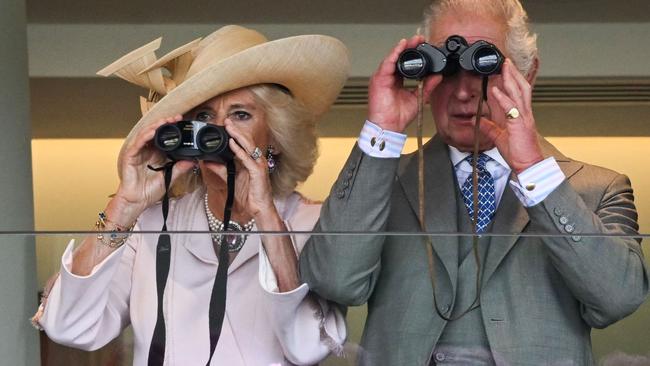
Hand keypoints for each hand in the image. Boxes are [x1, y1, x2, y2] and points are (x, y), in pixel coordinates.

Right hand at [111, 115, 193, 224]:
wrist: (137, 201)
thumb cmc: (150, 191)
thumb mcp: (170, 178)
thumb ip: (180, 168)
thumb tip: (193, 161)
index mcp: (156, 154)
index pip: (164, 137)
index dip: (172, 129)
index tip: (183, 124)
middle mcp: (147, 150)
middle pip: (156, 132)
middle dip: (166, 123)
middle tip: (177, 118)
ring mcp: (138, 152)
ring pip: (147, 134)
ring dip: (156, 126)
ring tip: (166, 121)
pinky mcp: (130, 155)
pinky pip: (138, 143)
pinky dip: (146, 136)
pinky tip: (153, 131)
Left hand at [203, 119, 275, 218]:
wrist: (259, 208)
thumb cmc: (249, 194)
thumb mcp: (231, 179)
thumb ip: (220, 169)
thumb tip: (207, 161)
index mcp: (252, 160)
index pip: (244, 143)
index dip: (235, 133)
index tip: (225, 125)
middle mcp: (257, 160)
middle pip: (247, 141)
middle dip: (236, 130)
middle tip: (226, 121)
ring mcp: (259, 165)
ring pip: (248, 146)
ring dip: (238, 136)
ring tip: (229, 127)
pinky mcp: (258, 172)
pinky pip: (247, 159)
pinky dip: (239, 150)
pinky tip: (232, 144)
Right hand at [368, 35, 441, 132]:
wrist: (389, 127)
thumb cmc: (398, 116)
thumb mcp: (418, 98)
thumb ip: (427, 86)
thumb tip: (437, 76)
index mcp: (397, 81)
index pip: (405, 63)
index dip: (413, 53)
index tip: (424, 46)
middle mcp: (389, 77)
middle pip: (398, 57)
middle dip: (409, 47)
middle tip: (420, 39)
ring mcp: (383, 77)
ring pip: (392, 57)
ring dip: (402, 48)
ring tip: (412, 40)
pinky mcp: (379, 79)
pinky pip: (387, 63)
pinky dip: (394, 54)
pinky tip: (401, 47)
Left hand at [480, 59, 543, 173]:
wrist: (528, 165)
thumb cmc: (518, 153)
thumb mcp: (499, 137)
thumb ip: (489, 127)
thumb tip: (475, 120)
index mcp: (520, 115)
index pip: (517, 93)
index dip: (512, 80)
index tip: (504, 69)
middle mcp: (524, 113)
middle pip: (521, 87)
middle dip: (513, 73)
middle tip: (506, 61)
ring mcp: (524, 118)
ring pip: (519, 93)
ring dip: (510, 79)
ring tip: (504, 67)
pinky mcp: (520, 125)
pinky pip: (511, 108)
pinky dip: (503, 97)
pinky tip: (495, 90)